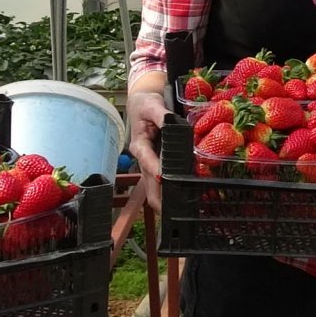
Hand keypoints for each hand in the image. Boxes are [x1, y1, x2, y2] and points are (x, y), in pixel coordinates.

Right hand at [125, 90, 167, 210]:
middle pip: (147, 181)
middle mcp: (142, 157)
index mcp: (139, 144)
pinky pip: (158, 182)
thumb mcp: (152, 105)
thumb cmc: (146, 105)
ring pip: (152, 186)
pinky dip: (166, 192)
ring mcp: (148, 162)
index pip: (146, 158)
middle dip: (157, 196)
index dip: (153, 168)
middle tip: (169, 211)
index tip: (161, 178)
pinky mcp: (154, 164)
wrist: (142, 104)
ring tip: (173, 212)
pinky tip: (175, 202)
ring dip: (161, 199)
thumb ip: (161, 115)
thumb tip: (170, 122)